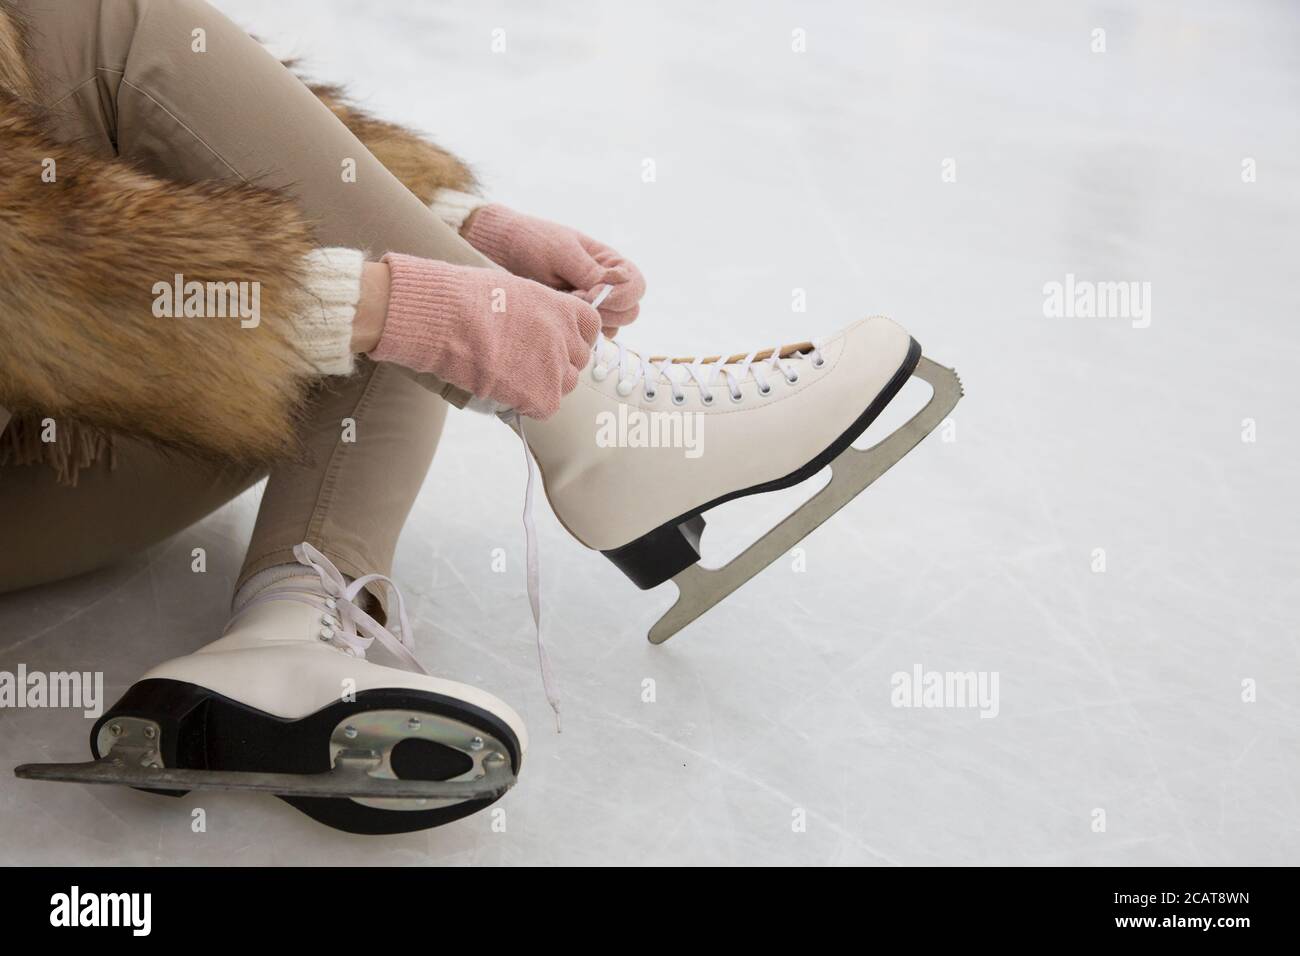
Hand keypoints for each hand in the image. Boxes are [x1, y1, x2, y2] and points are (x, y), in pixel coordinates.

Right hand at [370, 254, 599, 418]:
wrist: (447, 319)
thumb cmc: (466, 299)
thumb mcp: (513, 291)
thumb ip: (537, 312)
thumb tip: (535, 327)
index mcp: (564, 307)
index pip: (590, 330)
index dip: (572, 339)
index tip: (554, 344)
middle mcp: (568, 337)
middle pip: (577, 362)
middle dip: (555, 365)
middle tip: (523, 363)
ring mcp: (557, 367)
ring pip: (564, 387)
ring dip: (542, 386)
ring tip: (509, 376)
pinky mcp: (543, 395)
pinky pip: (544, 409)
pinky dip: (526, 405)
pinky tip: (503, 390)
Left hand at [463, 204, 645, 335]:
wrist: (505, 249)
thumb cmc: (534, 242)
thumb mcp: (561, 252)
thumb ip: (588, 271)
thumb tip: (616, 283)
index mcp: (610, 262)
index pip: (637, 286)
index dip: (621, 295)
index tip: (592, 294)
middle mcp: (608, 284)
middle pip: (630, 311)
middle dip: (606, 311)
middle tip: (574, 299)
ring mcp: (594, 303)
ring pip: (614, 326)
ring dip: (592, 320)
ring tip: (563, 302)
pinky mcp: (579, 316)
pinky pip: (593, 332)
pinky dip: (581, 327)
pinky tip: (560, 312)